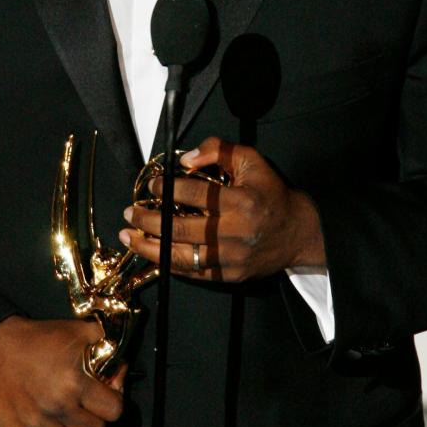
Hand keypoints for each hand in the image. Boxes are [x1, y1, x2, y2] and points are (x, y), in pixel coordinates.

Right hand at [0, 316, 124, 426]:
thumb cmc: (38, 340)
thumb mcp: (78, 331)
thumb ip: (108, 347)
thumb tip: (121, 369)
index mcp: (74, 382)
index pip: (114, 410)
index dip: (113, 401)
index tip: (105, 395)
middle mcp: (58, 407)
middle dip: (96, 415)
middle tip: (85, 403)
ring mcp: (40, 426)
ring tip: (70, 415)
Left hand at [119, 136, 325, 281]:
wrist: (298, 233)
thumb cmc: (270, 194)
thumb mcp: (252, 161)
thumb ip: (219, 151)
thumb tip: (185, 159)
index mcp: (240, 201)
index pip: (195, 194)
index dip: (168, 188)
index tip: (151, 185)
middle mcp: (233, 231)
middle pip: (181, 227)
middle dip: (149, 220)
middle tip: (129, 212)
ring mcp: (230, 257)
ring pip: (181, 255)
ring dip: (149, 247)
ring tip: (128, 237)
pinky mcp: (229, 275)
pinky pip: (192, 272)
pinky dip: (168, 264)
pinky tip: (151, 255)